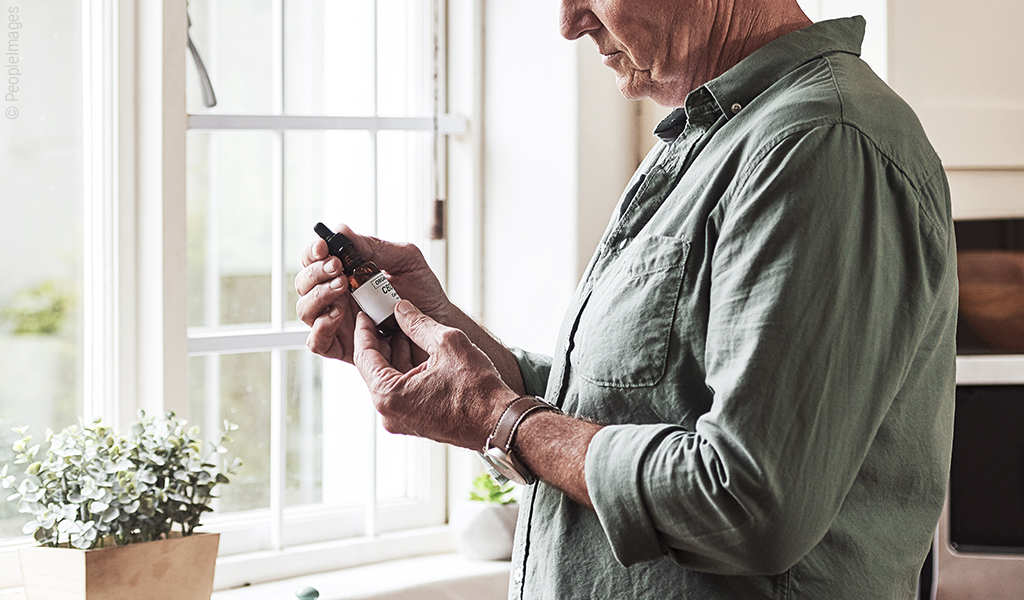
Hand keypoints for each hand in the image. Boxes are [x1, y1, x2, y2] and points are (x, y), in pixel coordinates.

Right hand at [295, 224, 450, 363]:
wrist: (440, 324)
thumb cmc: (423, 292)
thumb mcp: (405, 260)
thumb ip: (375, 246)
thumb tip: (342, 231)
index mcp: (346, 273)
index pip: (315, 260)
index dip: (313, 252)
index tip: (325, 247)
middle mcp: (336, 297)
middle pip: (303, 283)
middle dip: (315, 272)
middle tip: (338, 267)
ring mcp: (338, 322)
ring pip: (305, 310)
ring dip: (318, 296)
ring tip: (342, 288)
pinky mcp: (343, 347)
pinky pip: (316, 341)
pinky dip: (321, 327)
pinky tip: (339, 315)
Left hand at [352, 300, 518, 449]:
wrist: (499, 421)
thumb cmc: (476, 389)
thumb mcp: (445, 343)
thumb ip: (417, 323)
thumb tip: (401, 309)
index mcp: (389, 396)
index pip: (364, 357)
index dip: (364, 330)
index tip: (364, 314)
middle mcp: (390, 413)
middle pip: (376, 369)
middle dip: (382, 341)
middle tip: (385, 316)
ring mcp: (403, 421)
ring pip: (391, 379)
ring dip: (398, 354)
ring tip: (406, 328)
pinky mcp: (417, 423)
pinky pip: (404, 391)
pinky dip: (409, 370)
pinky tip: (419, 350)